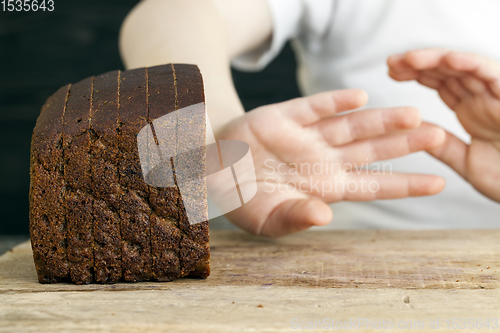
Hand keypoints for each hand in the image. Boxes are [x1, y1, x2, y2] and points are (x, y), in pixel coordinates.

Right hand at [216, 89, 445, 236]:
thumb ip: (297, 218)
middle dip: (403, 145)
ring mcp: (307, 137)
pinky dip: (334, 103)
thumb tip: (324, 215)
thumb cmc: (247, 201)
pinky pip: (313, 108)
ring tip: (412, 115)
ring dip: (380, 120)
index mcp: (326, 187)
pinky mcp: (285, 117)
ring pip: (350, 126)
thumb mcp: (270, 219)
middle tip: (438, 135)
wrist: (215, 172)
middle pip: (371, 151)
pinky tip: (358, 98)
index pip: (373, 186)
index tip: (439, 182)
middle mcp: (323, 160)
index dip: (405, 184)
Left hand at [388, 49, 499, 202]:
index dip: (417, 74)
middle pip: (448, 72)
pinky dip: (470, 64)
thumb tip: (415, 132)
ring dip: (437, 60)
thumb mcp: (467, 163)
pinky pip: (491, 73)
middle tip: (391, 62)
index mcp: (474, 111)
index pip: (442, 84)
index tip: (391, 72)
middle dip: (419, 64)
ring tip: (408, 58)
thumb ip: (443, 146)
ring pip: (465, 68)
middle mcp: (485, 99)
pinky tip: (447, 59)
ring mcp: (498, 96)